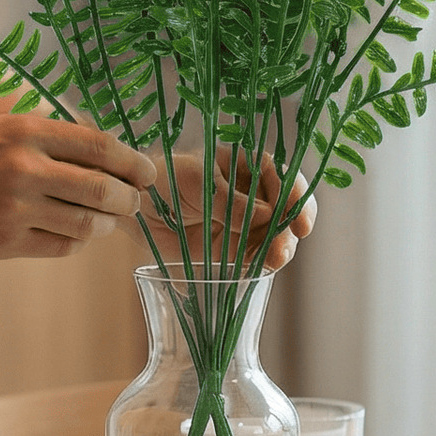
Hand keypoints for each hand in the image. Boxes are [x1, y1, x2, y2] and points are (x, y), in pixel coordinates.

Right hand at [0, 115, 157, 259]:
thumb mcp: (0, 127)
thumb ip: (48, 139)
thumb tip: (105, 157)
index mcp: (26, 131)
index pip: (100, 147)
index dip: (133, 163)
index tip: (147, 173)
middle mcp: (23, 167)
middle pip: (102, 189)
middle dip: (128, 199)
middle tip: (133, 202)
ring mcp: (13, 208)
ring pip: (86, 224)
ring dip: (104, 225)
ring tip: (104, 221)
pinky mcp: (3, 243)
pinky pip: (60, 247)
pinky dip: (76, 242)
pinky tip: (73, 234)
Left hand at [131, 146, 316, 271]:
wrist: (136, 205)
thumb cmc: (164, 178)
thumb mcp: (196, 182)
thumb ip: (230, 201)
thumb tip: (267, 216)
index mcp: (247, 165)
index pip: (283, 177)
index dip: (297, 197)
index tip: (300, 221)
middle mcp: (253, 193)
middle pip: (287, 210)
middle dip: (291, 229)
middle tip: (283, 250)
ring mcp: (245, 222)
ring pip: (276, 236)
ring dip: (279, 249)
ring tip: (272, 261)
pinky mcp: (232, 248)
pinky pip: (256, 256)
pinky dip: (261, 263)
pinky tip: (260, 269)